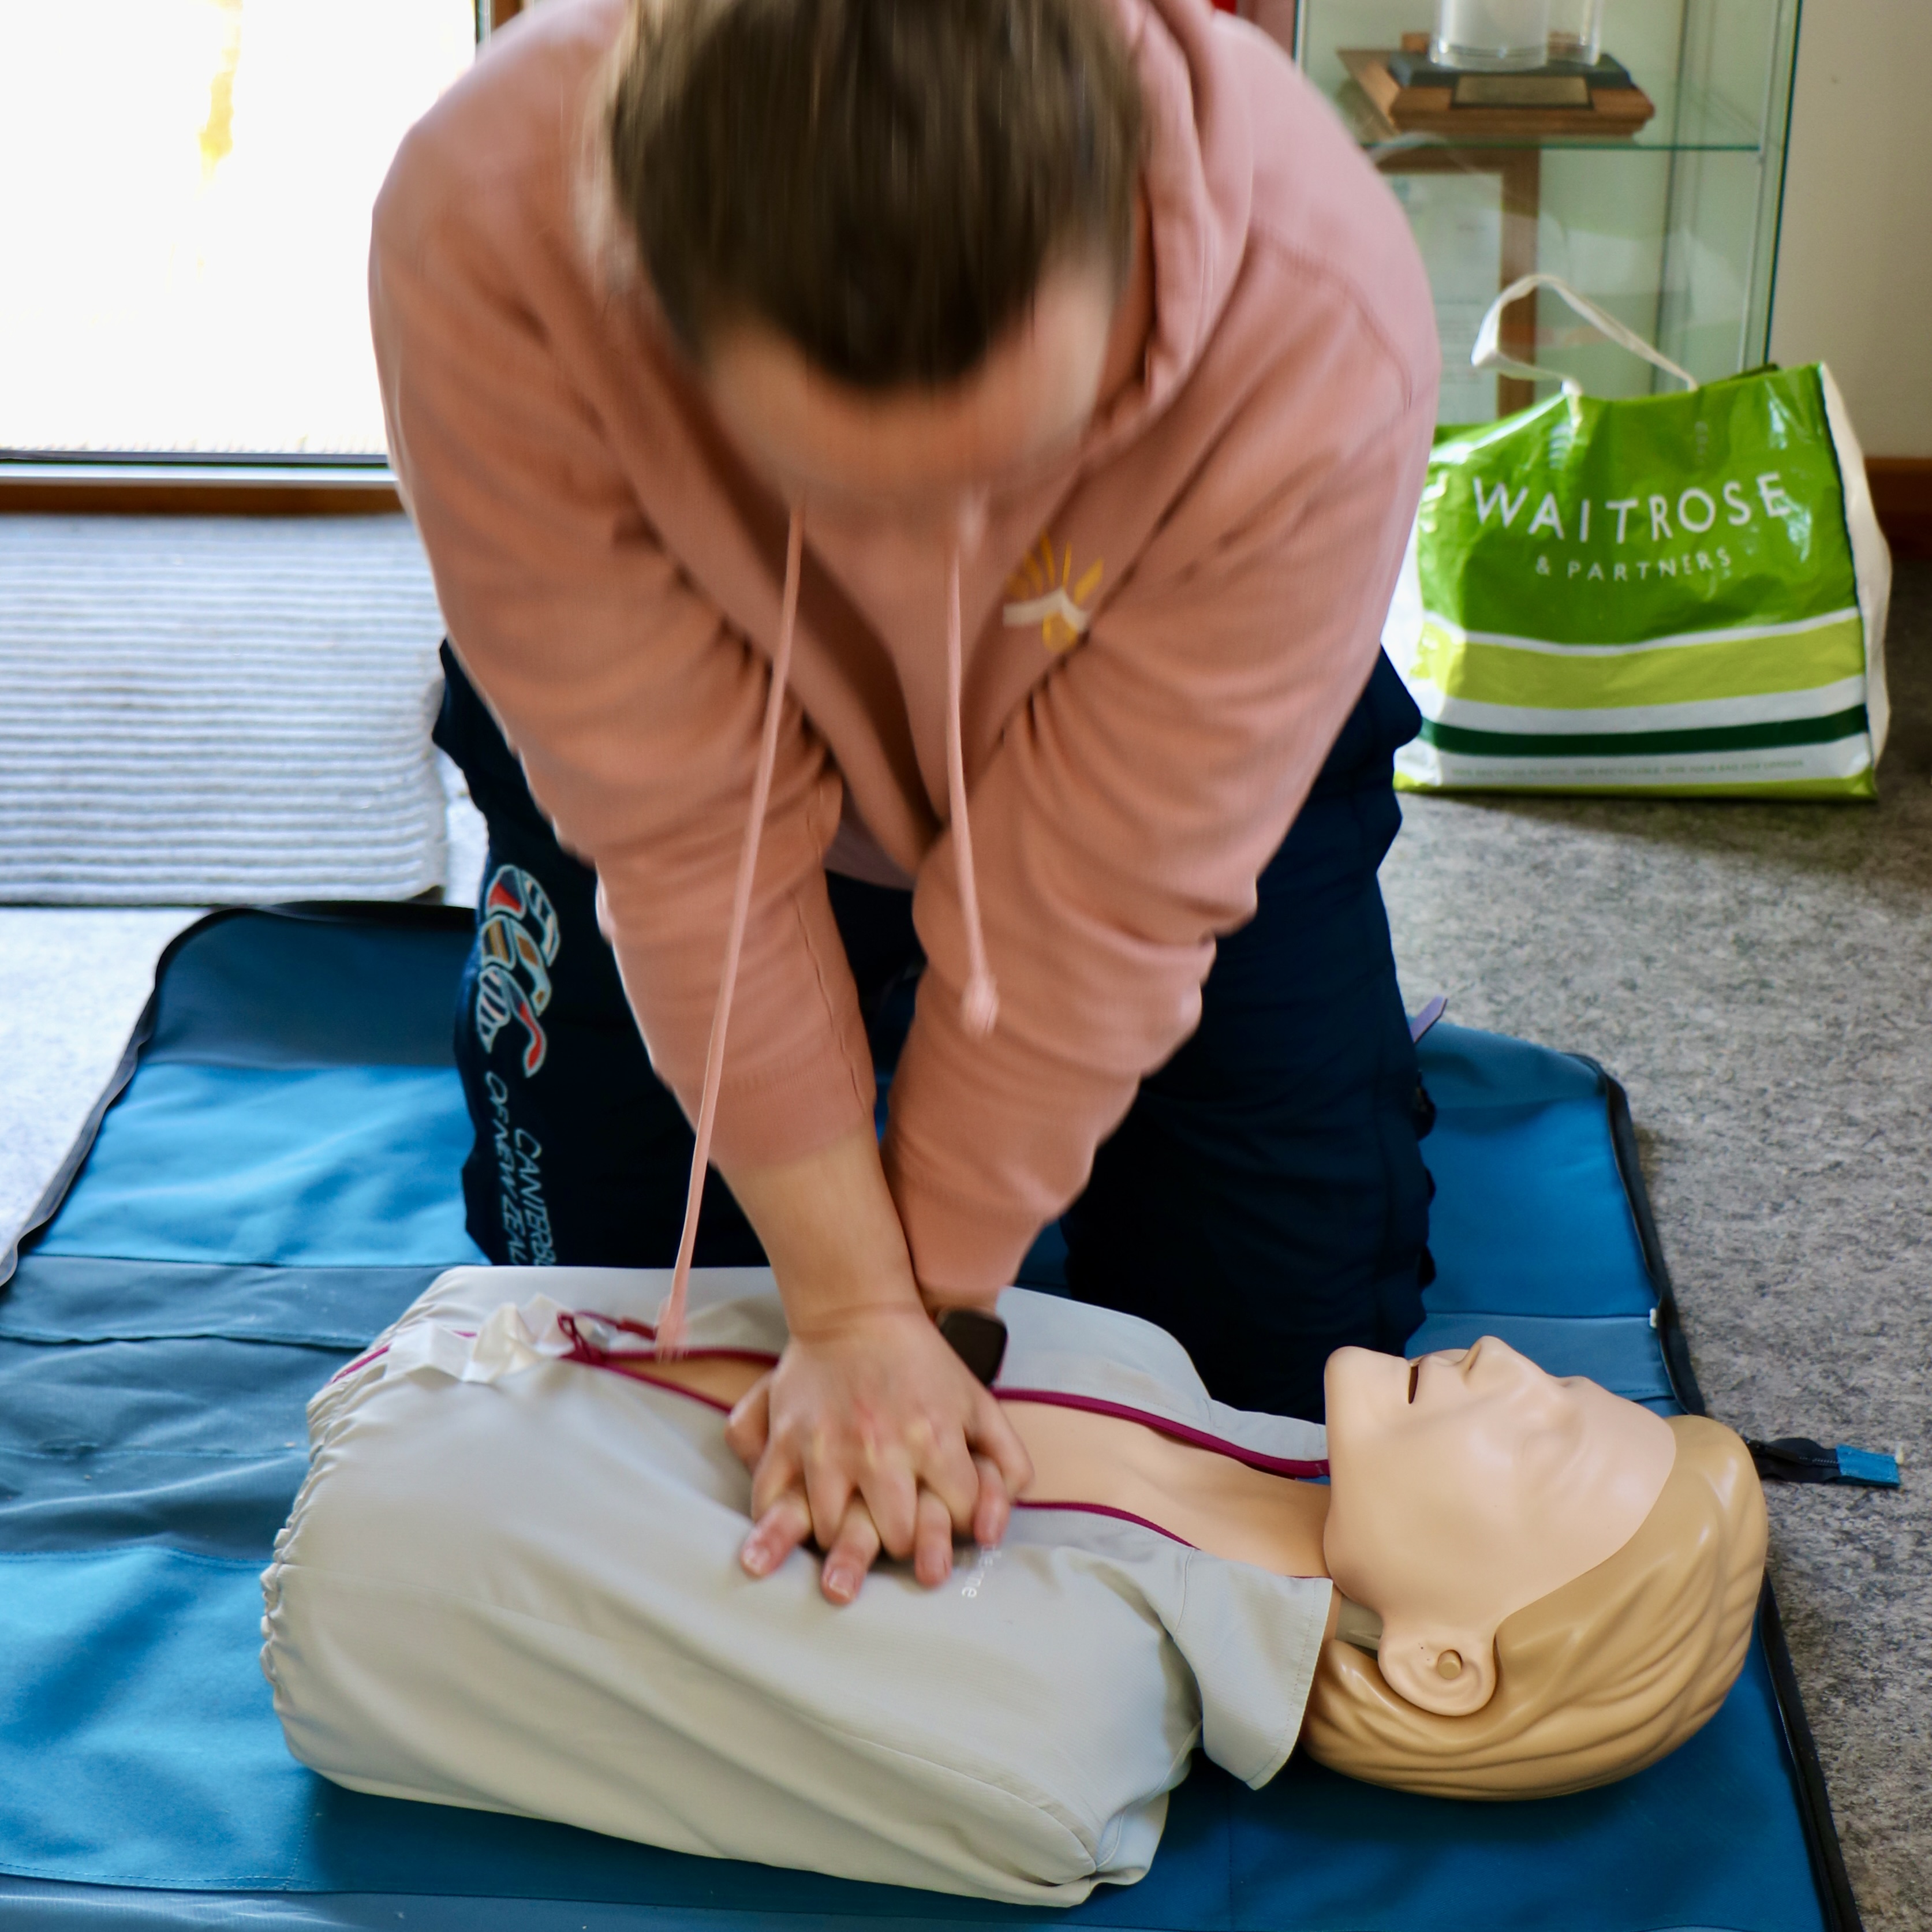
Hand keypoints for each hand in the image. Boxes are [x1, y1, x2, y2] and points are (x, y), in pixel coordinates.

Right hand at [725, 1304, 1031, 1603]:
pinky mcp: (786, 1439)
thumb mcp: (980, 1403)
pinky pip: (771, 1501)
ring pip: (834, 1532)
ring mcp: (828, 1447)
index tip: (945, 1514)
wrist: (856, 1310)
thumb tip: (994, 1533)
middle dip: (901, 1542)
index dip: (957, 1525)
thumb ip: (1008, 1463)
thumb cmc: (923, 1362)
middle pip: (897, 1538)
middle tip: (894, 1530)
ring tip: (849, 1526)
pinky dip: (777, 1520)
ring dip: (842, 1538)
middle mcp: (882, 1449)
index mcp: (936, 1438)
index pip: (958, 1517)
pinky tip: (796, 1522)